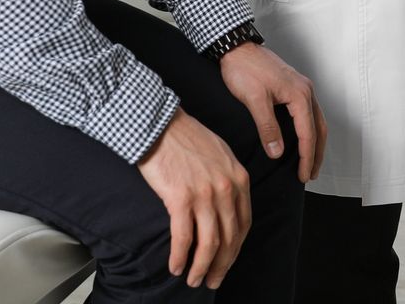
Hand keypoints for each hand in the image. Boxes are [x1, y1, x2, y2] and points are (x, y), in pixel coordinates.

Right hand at [135, 108, 251, 289]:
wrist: (160, 124)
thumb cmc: (186, 138)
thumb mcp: (221, 154)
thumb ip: (229, 179)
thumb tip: (227, 207)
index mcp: (239, 178)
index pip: (244, 224)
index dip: (235, 249)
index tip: (227, 262)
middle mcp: (226, 188)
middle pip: (229, 238)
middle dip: (221, 265)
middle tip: (212, 280)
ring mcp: (205, 194)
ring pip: (209, 243)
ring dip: (201, 267)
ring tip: (193, 280)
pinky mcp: (181, 198)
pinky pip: (183, 237)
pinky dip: (180, 256)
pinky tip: (175, 266)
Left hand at [218, 42, 328, 182]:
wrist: (236, 47)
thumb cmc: (244, 69)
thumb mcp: (254, 100)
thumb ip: (267, 127)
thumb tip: (277, 153)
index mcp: (299, 95)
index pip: (308, 133)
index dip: (306, 157)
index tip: (303, 175)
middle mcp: (306, 90)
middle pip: (319, 128)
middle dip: (316, 154)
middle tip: (310, 175)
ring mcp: (301, 87)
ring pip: (316, 120)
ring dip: (315, 142)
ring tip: (309, 162)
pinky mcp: (294, 86)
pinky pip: (308, 113)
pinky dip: (309, 129)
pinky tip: (301, 138)